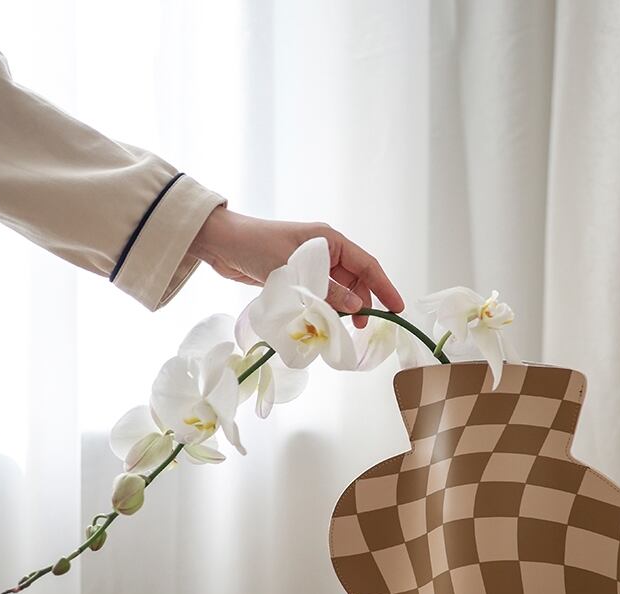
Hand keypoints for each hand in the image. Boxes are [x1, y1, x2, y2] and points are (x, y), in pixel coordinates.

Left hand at [187, 207, 402, 327]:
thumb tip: (355, 307)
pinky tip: (320, 321)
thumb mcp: (294, 270)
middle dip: (361, 303)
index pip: (367, 265)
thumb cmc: (256, 247)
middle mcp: (325, 251)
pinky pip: (320, 295)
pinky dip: (323, 308)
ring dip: (340, 308)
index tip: (397, 309)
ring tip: (336, 326)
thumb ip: (326, 290)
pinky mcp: (297, 277)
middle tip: (359, 327)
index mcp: (330, 241)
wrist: (221, 244)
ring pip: (337, 290)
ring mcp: (311, 264)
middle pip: (355, 280)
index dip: (385, 287)